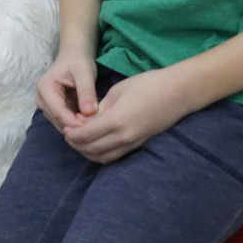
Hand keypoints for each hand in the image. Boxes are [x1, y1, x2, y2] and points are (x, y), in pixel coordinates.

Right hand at [36, 48, 97, 131]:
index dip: (76, 123)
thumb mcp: (85, 72)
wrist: (74, 55)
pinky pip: (67, 122)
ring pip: (63, 124)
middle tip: (98, 126)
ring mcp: (47, 106)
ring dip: (79, 126)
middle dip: (78, 126)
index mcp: (44, 88)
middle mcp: (42, 100)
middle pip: (59, 121)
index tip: (94, 126)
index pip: (59, 113)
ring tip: (96, 123)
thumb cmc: (78, 60)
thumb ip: (86, 92)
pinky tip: (91, 121)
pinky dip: (78, 123)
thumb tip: (90, 112)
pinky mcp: (55, 110)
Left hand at [63, 69, 184, 163]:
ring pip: (102, 157)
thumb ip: (100, 107)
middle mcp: (124, 137)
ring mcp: (133, 143)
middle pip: (91, 149)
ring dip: (87, 152)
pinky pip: (114, 155)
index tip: (64, 127)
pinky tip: (95, 143)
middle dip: (76, 144)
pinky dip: (100, 153)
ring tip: (79, 140)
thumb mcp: (118, 91)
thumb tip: (85, 119)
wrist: (177, 93)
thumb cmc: (147, 85)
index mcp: (117, 120)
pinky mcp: (139, 144)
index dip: (72, 133)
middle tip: (68, 134)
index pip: (86, 135)